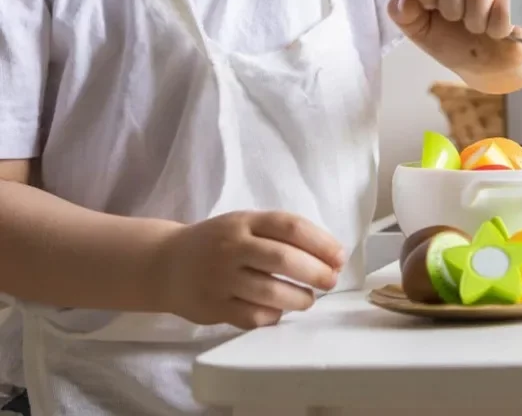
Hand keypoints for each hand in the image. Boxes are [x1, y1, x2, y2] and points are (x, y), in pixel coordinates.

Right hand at [154, 211, 345, 329]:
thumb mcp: (245, 224)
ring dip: (298, 298)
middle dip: (315, 272)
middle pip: (283, 259)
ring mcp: (220, 278)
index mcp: (245, 222)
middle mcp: (232, 247)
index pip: (290, 227)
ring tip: (308, 299)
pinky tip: (279, 311)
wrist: (166, 263)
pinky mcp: (211, 307)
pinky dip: (273, 315)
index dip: (321, 242)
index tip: (339, 256)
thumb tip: (328, 255)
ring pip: (269, 291)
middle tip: (331, 280)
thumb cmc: (219, 242)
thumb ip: (279, 234)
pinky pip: (251, 316)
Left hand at [388, 0, 521, 93]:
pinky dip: (498, 27)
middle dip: (452, 9)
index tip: (430, 8)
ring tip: (480, 28)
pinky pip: (506, 5)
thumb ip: (404, 15)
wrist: (491, 67)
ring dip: (476, 22)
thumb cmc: (456, 44)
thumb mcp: (422, 33)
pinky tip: (499, 31)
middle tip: (458, 21)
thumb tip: (405, 0)